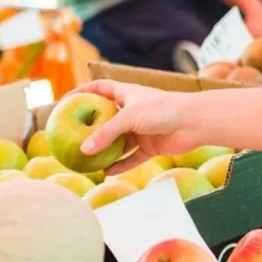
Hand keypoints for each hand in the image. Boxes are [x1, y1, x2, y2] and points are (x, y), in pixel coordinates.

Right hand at [72, 80, 204, 173]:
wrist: (196, 122)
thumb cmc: (165, 110)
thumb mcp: (130, 117)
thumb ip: (107, 133)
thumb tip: (84, 150)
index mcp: (128, 94)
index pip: (100, 88)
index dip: (83, 92)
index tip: (64, 102)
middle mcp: (134, 111)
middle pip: (107, 118)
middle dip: (90, 127)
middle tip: (70, 136)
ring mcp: (142, 129)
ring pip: (119, 141)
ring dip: (105, 150)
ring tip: (84, 160)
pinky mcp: (152, 146)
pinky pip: (132, 158)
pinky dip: (121, 165)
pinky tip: (106, 174)